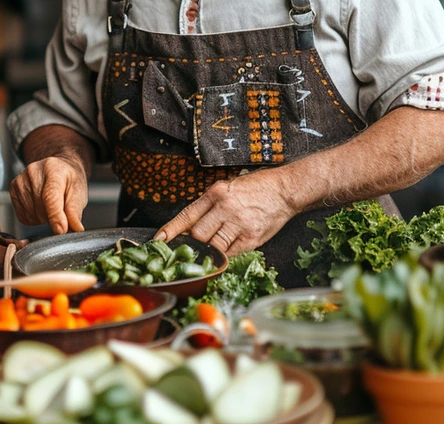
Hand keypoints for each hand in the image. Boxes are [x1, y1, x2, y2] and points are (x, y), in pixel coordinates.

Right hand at [9, 155, 87, 233]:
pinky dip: (33, 218)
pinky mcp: (13, 189)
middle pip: (41, 208)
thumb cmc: (69, 180)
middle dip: (52, 217)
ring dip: (42, 218)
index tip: (61, 231)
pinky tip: (40, 208)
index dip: (56, 217)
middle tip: (60, 209)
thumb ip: (75, 211)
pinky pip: (22, 216)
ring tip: (50, 206)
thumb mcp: (79, 193)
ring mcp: (20, 180)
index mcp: (53, 170)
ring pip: (31, 215)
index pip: (50, 197)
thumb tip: (74, 229)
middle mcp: (33, 172)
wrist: (58, 168)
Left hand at [154, 174, 296, 255]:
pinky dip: (224, 255)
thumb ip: (209, 206)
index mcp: (215, 193)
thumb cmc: (255, 188)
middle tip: (192, 246)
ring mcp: (239, 224)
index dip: (171, 230)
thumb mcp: (226, 188)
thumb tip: (189, 227)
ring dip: (208, 251)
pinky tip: (225, 250)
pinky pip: (230, 254)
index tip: (159, 240)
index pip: (187, 215)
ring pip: (212, 247)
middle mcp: (225, 208)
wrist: (285, 190)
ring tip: (210, 248)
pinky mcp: (251, 238)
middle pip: (197, 235)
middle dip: (193, 243)